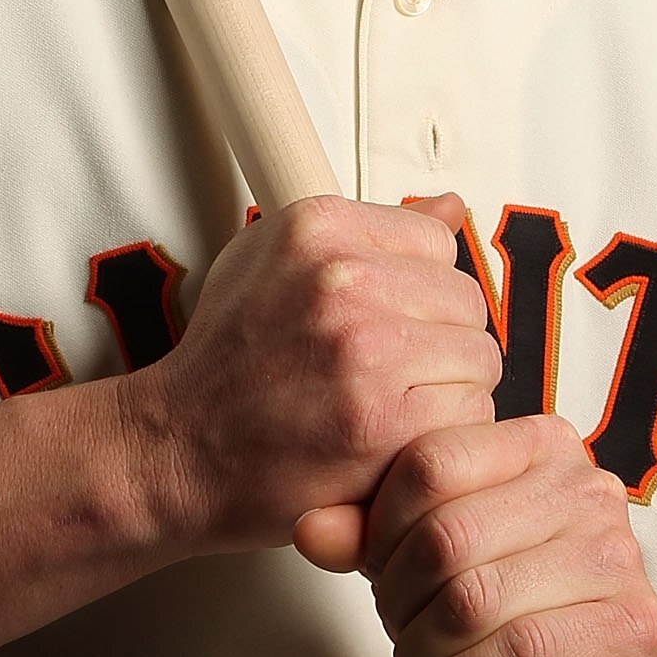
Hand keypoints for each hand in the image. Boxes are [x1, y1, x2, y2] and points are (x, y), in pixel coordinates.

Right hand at [135, 194, 498, 557]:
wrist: (177, 449)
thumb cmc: (227, 358)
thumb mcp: (272, 258)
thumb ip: (366, 231)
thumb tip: (453, 207)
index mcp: (318, 227)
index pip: (437, 242)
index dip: (422, 289)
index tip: (391, 320)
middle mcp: (342, 280)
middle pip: (466, 301)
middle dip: (443, 340)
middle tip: (397, 374)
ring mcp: (365, 351)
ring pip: (478, 360)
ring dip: (450, 391)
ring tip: (397, 408)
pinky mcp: (383, 423)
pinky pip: (469, 416)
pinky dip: (445, 437)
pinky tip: (399, 442)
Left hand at [361, 414, 656, 656]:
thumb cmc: (524, 601)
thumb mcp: (445, 555)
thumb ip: (375, 535)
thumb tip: (309, 528)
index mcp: (543, 444)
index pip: (431, 461)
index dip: (382, 527)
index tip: (376, 574)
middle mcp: (588, 489)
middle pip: (447, 537)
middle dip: (397, 601)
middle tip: (397, 636)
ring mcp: (619, 559)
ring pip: (477, 600)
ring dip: (423, 654)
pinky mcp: (632, 632)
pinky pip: (520, 655)